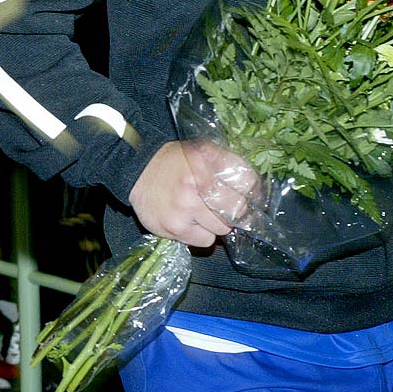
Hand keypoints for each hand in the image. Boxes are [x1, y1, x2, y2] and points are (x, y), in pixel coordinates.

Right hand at [128, 139, 249, 247]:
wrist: (135, 170)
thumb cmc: (175, 160)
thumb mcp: (203, 150)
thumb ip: (230, 162)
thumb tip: (257, 187)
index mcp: (204, 169)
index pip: (247, 185)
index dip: (250, 190)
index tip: (244, 192)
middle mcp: (193, 193)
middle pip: (236, 212)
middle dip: (232, 209)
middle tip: (220, 203)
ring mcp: (181, 214)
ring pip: (220, 230)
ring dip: (215, 223)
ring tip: (200, 211)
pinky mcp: (172, 230)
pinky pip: (203, 241)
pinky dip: (200, 233)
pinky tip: (188, 220)